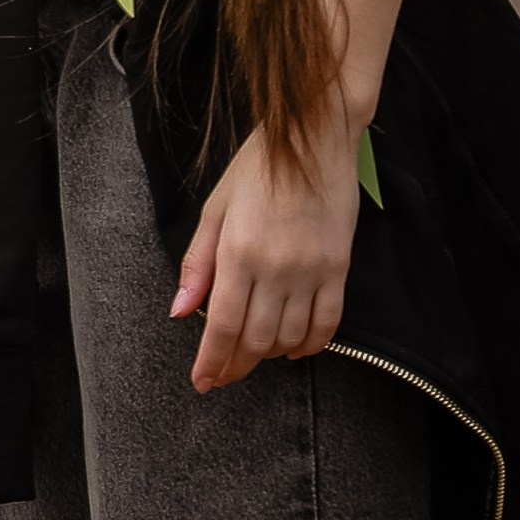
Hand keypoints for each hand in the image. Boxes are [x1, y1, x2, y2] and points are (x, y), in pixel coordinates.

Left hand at [173, 112, 361, 389]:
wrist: (313, 137)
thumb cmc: (257, 167)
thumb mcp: (215, 208)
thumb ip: (198, 263)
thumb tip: (179, 311)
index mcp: (238, 252)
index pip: (221, 325)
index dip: (211, 361)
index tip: (203, 382)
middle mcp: (275, 268)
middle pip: (255, 338)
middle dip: (236, 365)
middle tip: (223, 375)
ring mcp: (312, 271)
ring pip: (290, 337)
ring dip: (270, 355)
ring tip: (254, 356)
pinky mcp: (339, 268)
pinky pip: (328, 324)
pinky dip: (312, 345)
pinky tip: (296, 350)